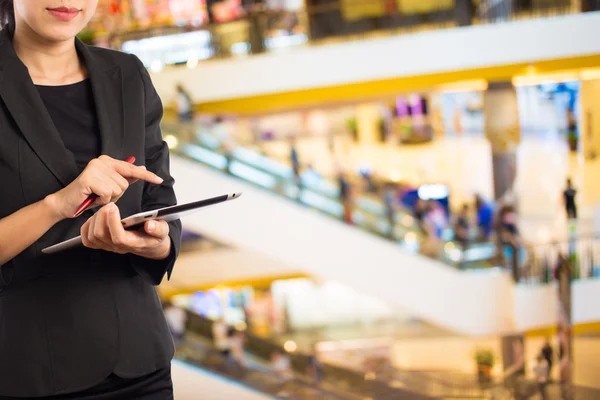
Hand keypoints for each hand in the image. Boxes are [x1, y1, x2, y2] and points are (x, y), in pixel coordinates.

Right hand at [47, 155, 162, 220]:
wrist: (66, 203)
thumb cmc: (88, 195)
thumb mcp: (110, 186)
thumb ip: (125, 178)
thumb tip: (142, 169)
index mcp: (107, 161)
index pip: (131, 168)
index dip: (146, 176)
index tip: (159, 180)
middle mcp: (101, 161)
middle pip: (125, 183)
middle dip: (116, 194)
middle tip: (102, 195)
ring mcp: (95, 169)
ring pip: (118, 189)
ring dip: (109, 198)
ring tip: (96, 196)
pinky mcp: (89, 178)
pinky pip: (108, 193)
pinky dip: (102, 200)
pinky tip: (93, 198)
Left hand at [81, 203, 170, 259]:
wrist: (150, 244)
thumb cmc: (155, 235)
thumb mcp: (163, 230)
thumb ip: (159, 228)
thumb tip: (150, 225)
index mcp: (134, 243)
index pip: (119, 237)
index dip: (113, 222)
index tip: (114, 207)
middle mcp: (119, 247)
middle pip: (101, 235)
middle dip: (102, 217)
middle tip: (110, 204)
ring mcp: (109, 247)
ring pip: (92, 236)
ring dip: (95, 220)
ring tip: (105, 209)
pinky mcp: (103, 244)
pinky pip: (88, 240)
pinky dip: (86, 228)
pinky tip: (94, 218)